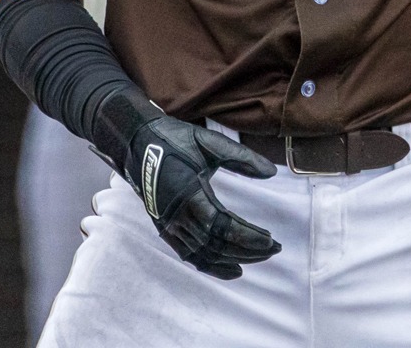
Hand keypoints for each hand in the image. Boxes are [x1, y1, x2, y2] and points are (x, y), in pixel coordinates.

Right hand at [106, 99, 281, 278]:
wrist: (137, 143)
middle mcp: (177, 216)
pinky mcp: (165, 229)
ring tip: (258, 258)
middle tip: (274, 249)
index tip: (271, 240)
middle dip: (248, 251)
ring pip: (205, 254)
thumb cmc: (175, 140)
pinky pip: (190, 256)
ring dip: (233, 259)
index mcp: (190, 195)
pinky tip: (232, 269)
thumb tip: (272, 172)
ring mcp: (169, 226)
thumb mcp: (211, 143)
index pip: (224, 227)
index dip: (249, 237)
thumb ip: (243, 158)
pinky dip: (212, 267)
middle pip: (217, 245)